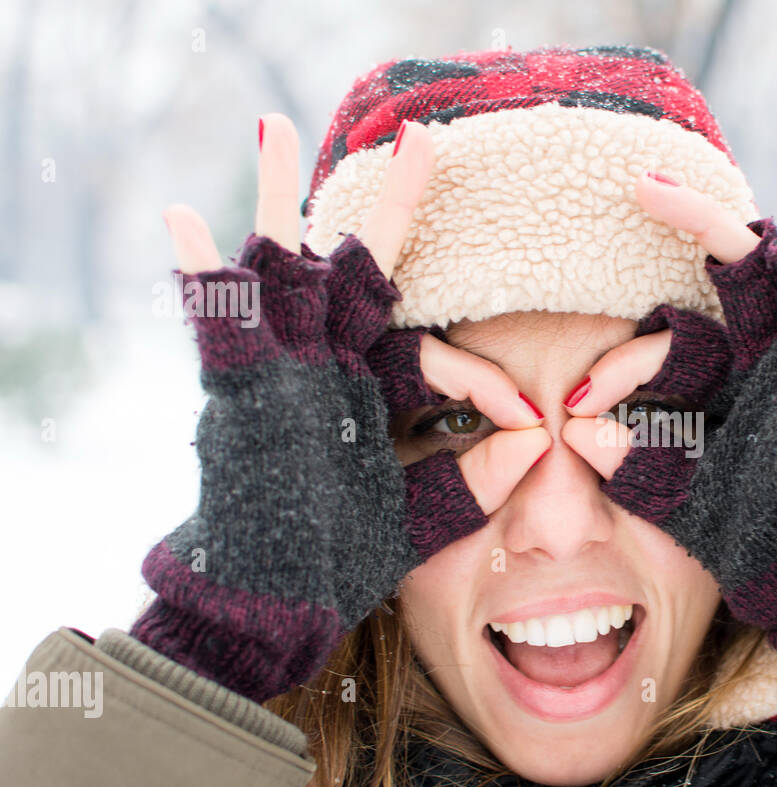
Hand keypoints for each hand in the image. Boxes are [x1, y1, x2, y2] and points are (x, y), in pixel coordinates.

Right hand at [132, 115, 548, 702]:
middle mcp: (330, 366)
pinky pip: (212, 322)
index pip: (437, 358)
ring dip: (277, 199)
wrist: (273, 604)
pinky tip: (180, 221)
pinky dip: (196, 275)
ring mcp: (280, 369)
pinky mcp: (236, 390)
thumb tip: (535, 442)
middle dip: (397, 208)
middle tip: (426, 140)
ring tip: (273, 129)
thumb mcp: (418, 518)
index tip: (531, 418)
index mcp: (376, 392)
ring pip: (282, 265)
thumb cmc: (341, 562)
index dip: (484, 381)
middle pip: (364, 268)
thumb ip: (471, 484)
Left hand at [562, 130, 776, 654]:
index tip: (589, 399)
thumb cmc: (753, 539)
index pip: (676, 338)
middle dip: (697, 220)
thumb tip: (582, 430)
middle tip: (645, 180)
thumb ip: (641, 465)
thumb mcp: (684, 497)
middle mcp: (772, 354)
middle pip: (742, 266)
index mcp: (727, 377)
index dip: (634, 361)